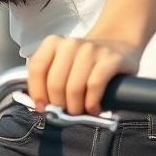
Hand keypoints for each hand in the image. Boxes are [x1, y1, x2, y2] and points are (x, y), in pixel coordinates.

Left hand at [27, 33, 142, 115]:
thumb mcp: (63, 66)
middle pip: (55, 83)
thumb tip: (41, 106)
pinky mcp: (111, 59)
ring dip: (76, 106)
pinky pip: (95, 85)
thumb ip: (49, 79)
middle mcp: (71, 44)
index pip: (37, 68)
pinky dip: (91, 102)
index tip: (43, 107)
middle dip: (59, 105)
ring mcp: (92, 49)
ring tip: (81, 111)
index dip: (37, 92)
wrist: (118, 47)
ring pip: (74, 87)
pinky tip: (93, 108)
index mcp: (53, 43)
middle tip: (66, 112)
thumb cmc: (85, 64)